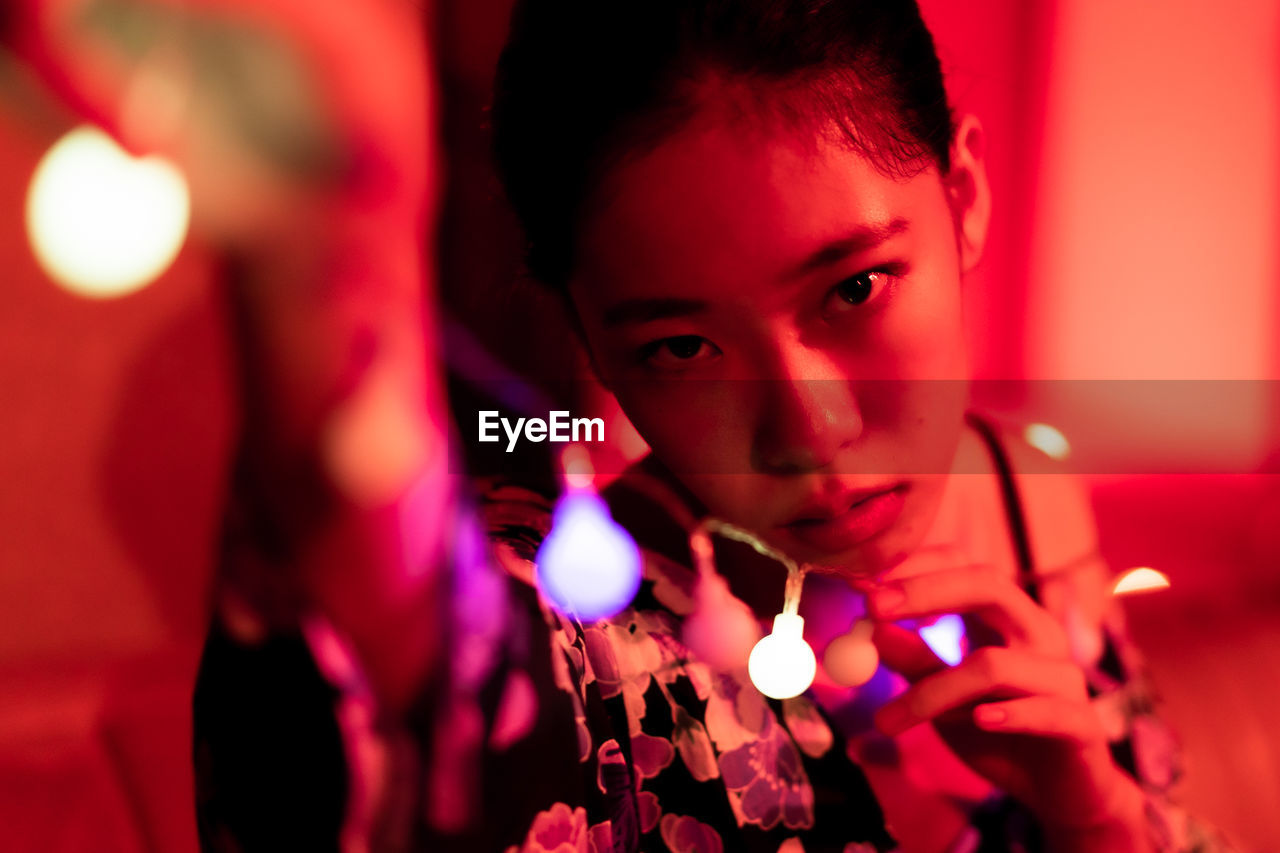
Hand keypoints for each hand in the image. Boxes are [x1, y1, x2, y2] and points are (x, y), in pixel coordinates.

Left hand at [866, 564, 1148, 848]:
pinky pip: (1044, 710)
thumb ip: (914, 662)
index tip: (862, 583)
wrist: (1058, 793)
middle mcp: (1038, 634)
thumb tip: (869, 628)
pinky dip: (1008, 714)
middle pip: (988, 586)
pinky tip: (980, 721)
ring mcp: (1063, 676)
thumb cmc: (997, 734)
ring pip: (994, 664)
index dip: (917, 567)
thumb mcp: (943, 697)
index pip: (965, 567)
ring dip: (933, 690)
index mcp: (1006, 618)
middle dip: (925, 591)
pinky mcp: (1081, 724)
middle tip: (873, 608)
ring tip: (890, 720)